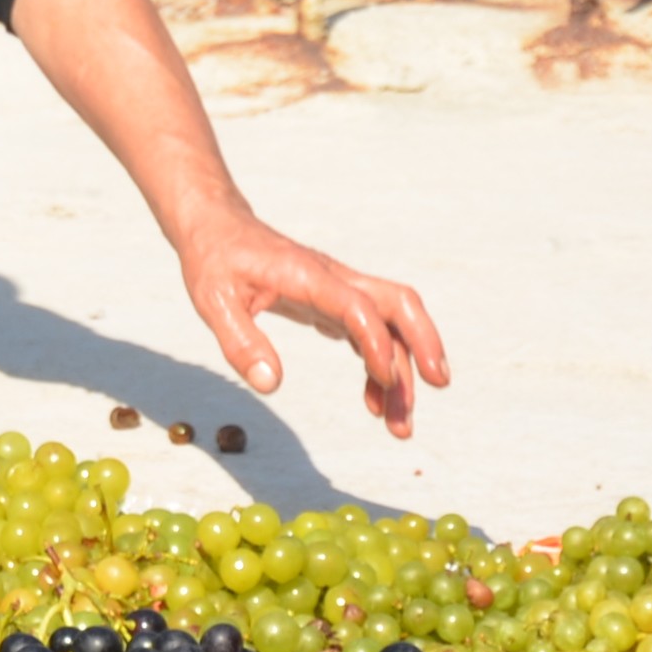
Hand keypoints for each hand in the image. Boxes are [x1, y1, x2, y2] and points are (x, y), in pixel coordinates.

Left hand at [173, 202, 449, 439]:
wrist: (216, 226)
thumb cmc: (213, 260)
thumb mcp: (212, 300)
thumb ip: (239, 342)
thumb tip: (271, 384)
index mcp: (306, 275)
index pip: (358, 306)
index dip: (376, 343)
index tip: (385, 382)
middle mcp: (333, 279)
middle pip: (399, 303)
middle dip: (424, 343)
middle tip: (438, 386)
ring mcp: (338, 290)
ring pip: (391, 323)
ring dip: (403, 370)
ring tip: (399, 425)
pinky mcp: (334, 303)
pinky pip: (371, 333)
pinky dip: (380, 367)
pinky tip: (374, 400)